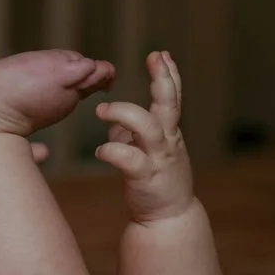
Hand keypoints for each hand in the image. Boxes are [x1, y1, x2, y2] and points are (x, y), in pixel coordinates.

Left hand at [95, 50, 193, 223]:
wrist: (168, 220)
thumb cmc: (157, 182)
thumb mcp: (151, 152)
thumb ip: (135, 134)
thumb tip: (115, 123)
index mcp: (169, 133)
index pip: (173, 97)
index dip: (169, 75)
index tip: (162, 54)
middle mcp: (167, 141)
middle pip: (169, 104)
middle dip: (163, 80)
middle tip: (154, 59)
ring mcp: (158, 159)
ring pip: (147, 127)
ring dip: (123, 114)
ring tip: (101, 110)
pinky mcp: (145, 178)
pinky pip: (128, 159)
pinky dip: (112, 150)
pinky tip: (101, 150)